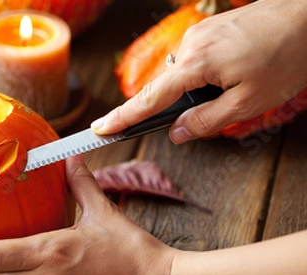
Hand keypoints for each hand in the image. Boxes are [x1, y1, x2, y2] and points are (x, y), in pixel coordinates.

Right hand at [92, 0, 306, 143]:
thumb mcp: (249, 102)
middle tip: (217, 107)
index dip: (123, 118)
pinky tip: (235, 72)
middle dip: (181, 104)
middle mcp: (190, 44)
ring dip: (198, 88)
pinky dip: (205, 73)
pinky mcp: (210, 28)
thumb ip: (207, 121)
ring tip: (238, 85)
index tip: (100, 129)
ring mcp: (200, 33)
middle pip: (167, 86)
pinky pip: (195, 58)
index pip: (150, 98)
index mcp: (197, 63)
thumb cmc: (287, 57)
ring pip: (183, 73)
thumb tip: (177, 133)